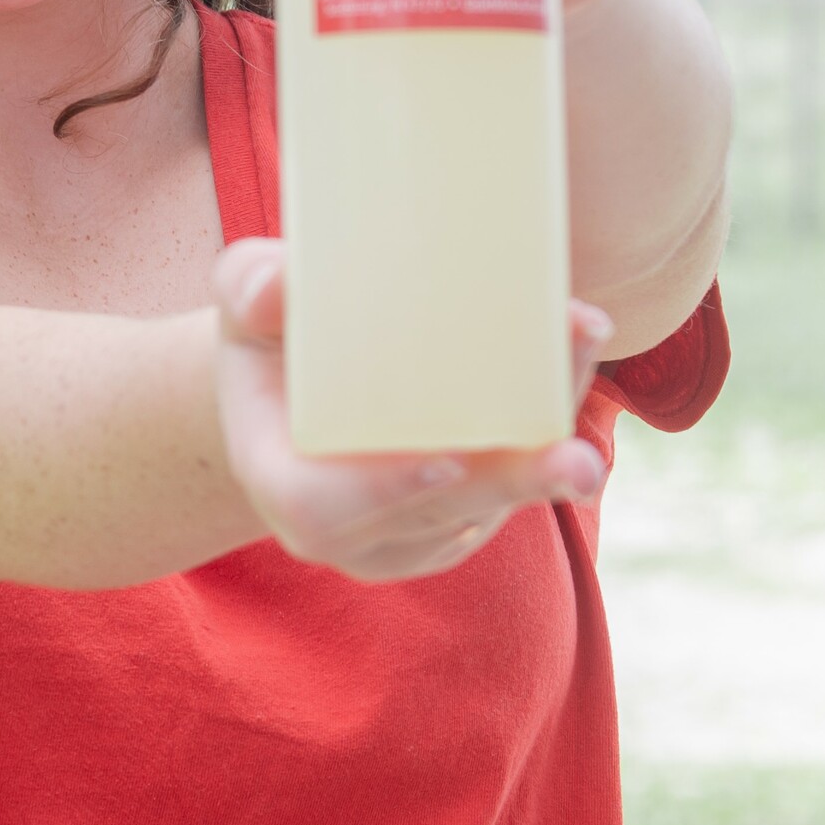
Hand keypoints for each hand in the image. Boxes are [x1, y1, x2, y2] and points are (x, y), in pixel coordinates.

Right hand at [210, 236, 613, 581]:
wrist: (288, 385)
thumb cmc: (265, 333)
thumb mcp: (241, 300)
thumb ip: (249, 286)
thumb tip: (277, 285)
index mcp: (277, 480)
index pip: (323, 507)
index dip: (384, 491)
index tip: (444, 461)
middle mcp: (342, 529)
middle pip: (436, 514)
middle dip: (510, 482)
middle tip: (576, 458)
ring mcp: (403, 539)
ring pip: (487, 502)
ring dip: (546, 440)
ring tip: (583, 354)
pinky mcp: (453, 527)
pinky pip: (505, 493)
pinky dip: (544, 430)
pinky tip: (571, 360)